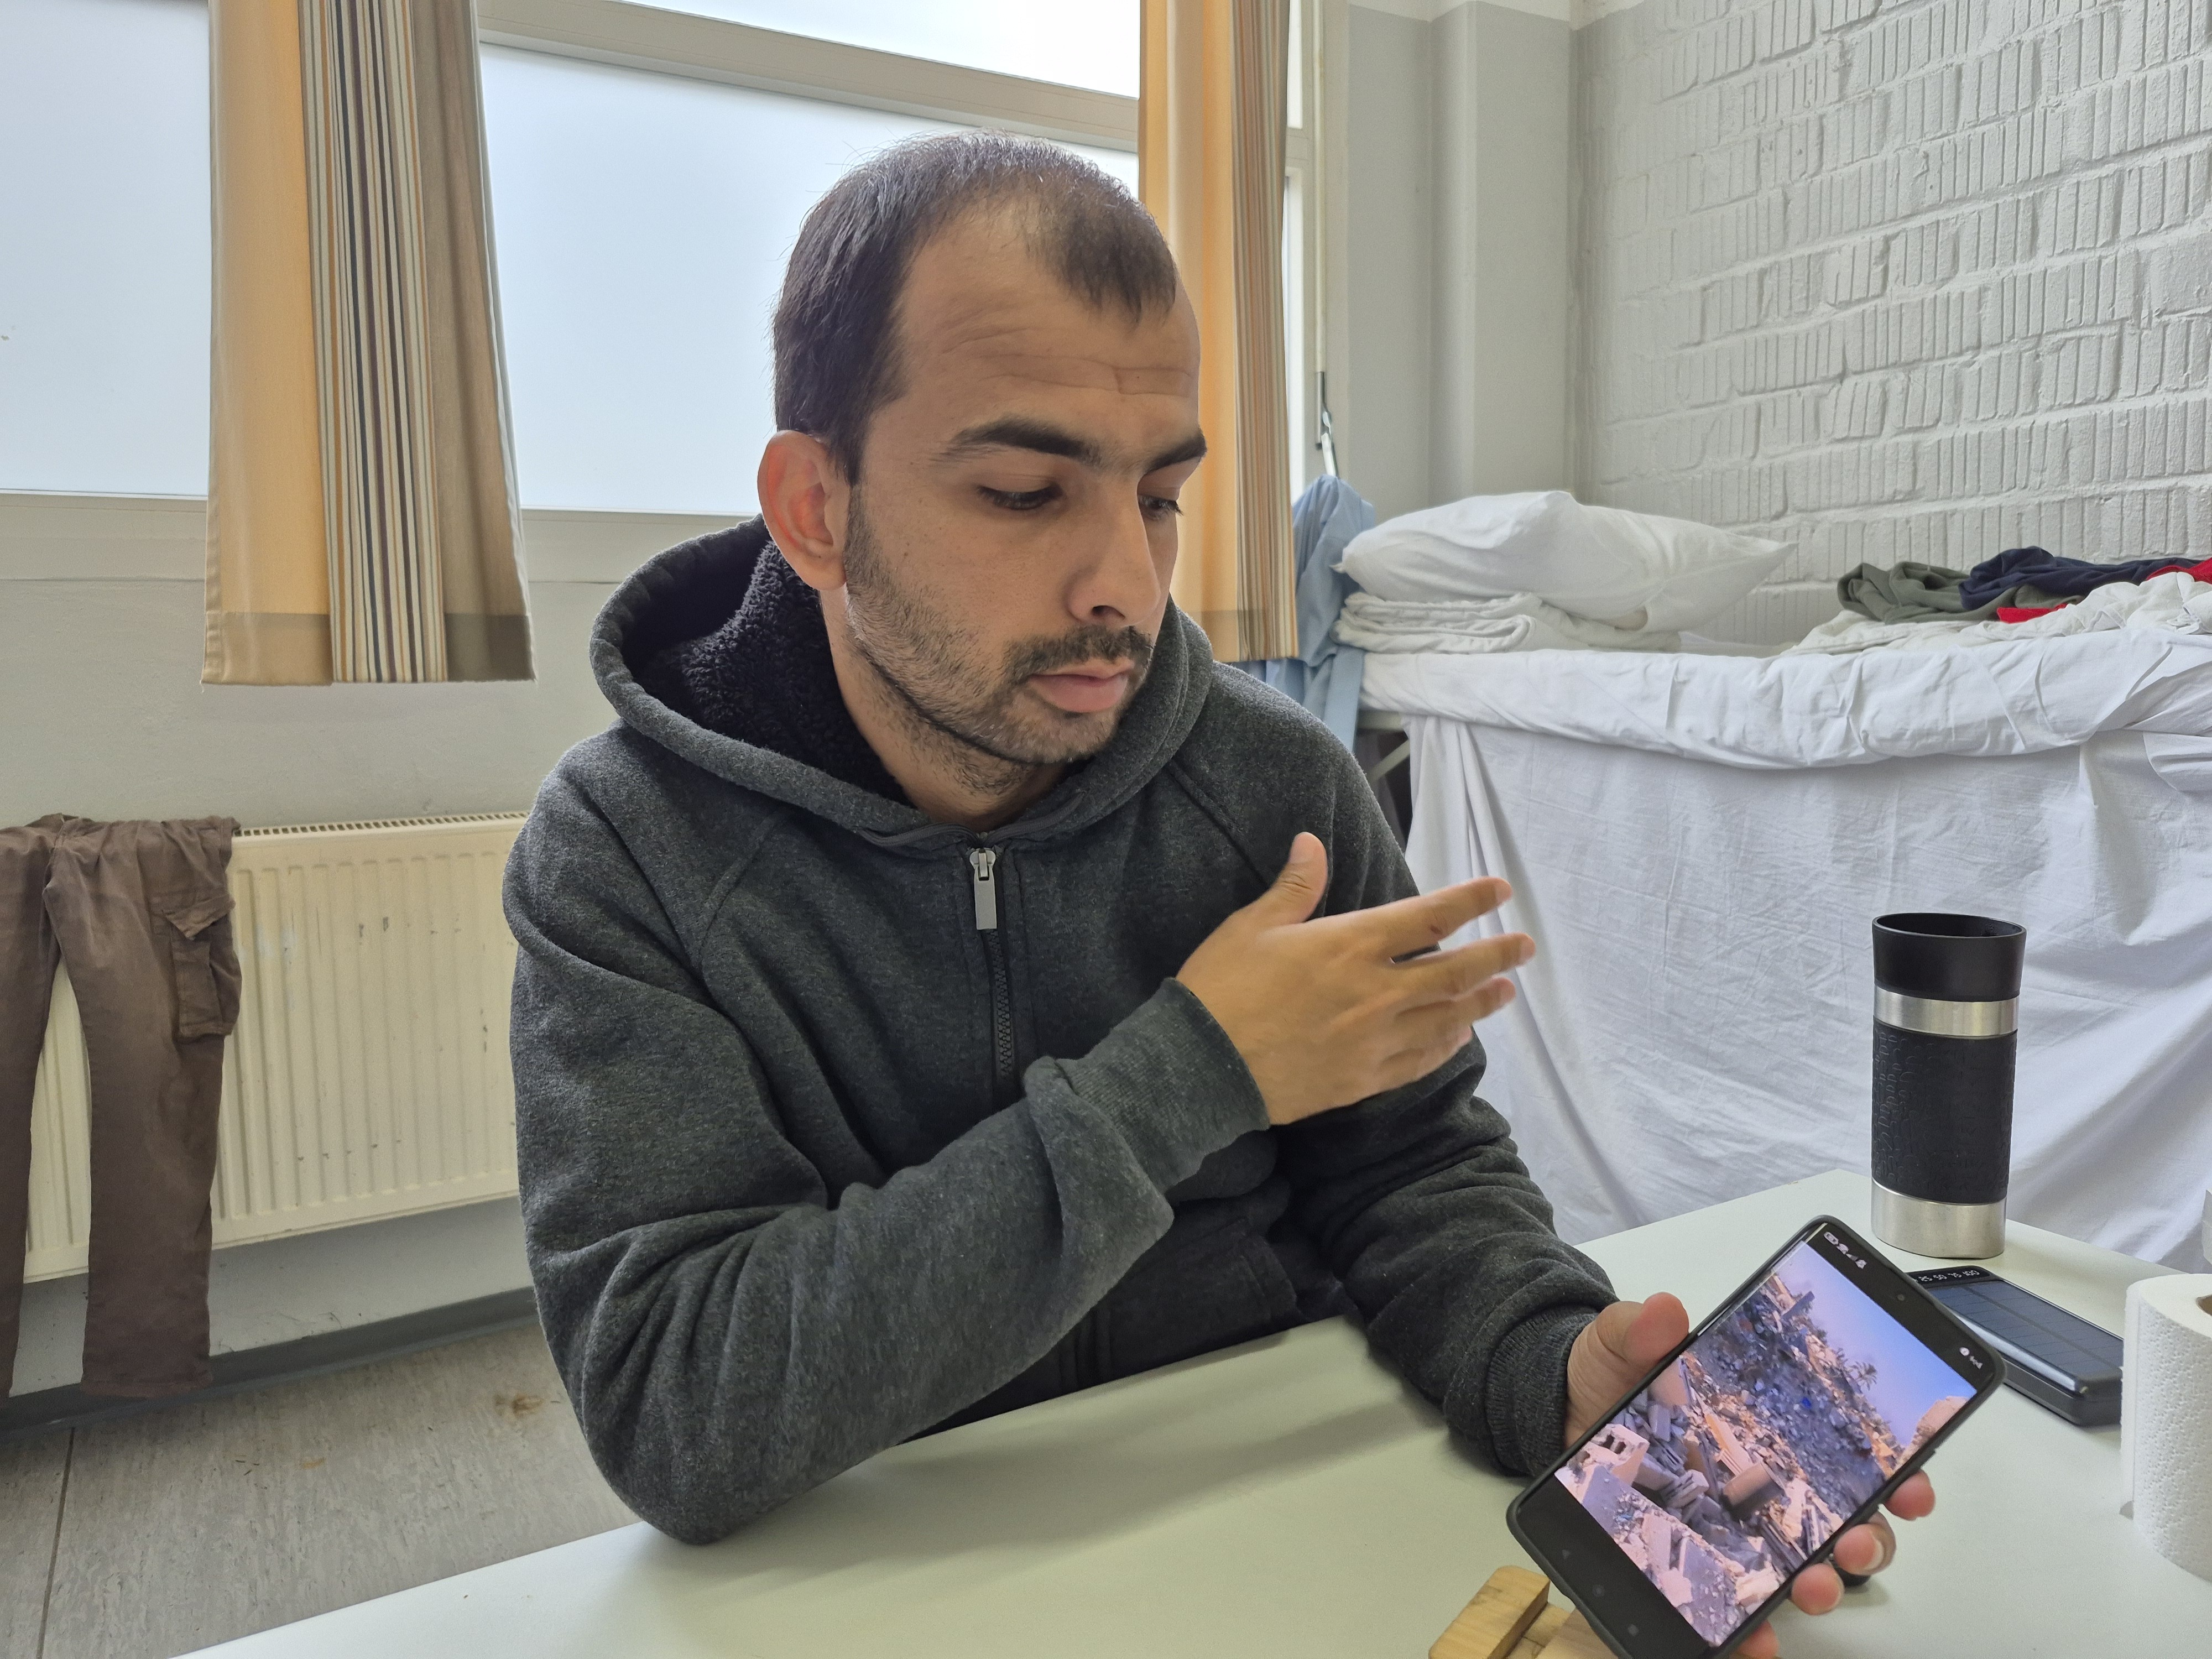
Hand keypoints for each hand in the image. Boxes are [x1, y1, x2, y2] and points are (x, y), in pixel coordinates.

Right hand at [1175, 832, 1530, 1124]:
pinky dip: (1446, 1046)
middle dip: (1496, 956)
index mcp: (1351, 945)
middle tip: (1525, 946)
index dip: (1470, 900)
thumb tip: (1312, 843)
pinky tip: (1458, 1037)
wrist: (1202, 1067)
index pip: (1429, 916)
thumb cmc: (1222, 989)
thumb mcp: (1251, 926)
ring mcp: (1374, 1040)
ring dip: (1481, 1003)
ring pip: (1447, 1018)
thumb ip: (1294, 888)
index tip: (1499, 889)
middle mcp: (1376, 992)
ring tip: (1505, 991)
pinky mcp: (1363, 1078)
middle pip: (1455, 971)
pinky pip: (1421, 1061)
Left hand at [1566, 1296, 1937, 1658]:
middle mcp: (1762, 1483)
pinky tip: (1755, 1642)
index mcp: (1764, 1427)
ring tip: (1812, 1587)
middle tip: (1856, 1541)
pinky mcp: (1696, 1562)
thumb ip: (1639, 1328)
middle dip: (1868, 1538)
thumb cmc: (1604, 1377)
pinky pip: (1736, 1606)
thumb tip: (1667, 1312)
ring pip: (1805, 1569)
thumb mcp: (1618, 1343)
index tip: (1915, 1484)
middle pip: (1842, 1520)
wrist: (1558, 1415)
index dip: (1897, 1472)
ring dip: (1824, 1586)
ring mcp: (1732, 1527)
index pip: (1848, 1453)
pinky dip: (1754, 1633)